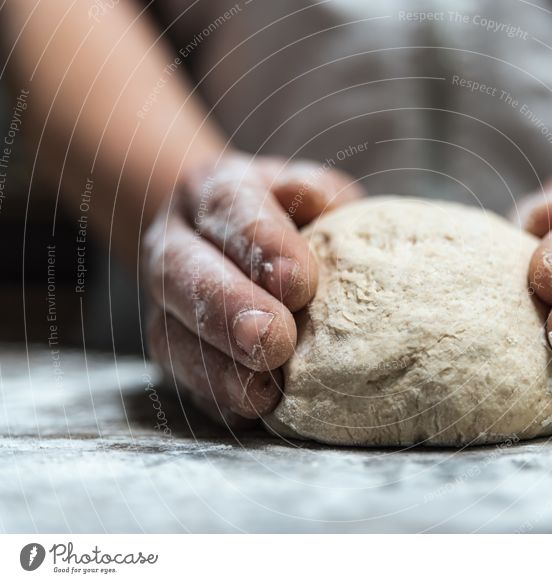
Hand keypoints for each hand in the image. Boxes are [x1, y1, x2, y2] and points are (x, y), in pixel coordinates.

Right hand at [144, 153, 362, 425]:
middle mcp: (176, 243)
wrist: (229, 239)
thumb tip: (317, 203)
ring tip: (262, 390)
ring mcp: (165, 301)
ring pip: (170, 333)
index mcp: (213, 191)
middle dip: (229, 309)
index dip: (260, 244)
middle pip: (184, 272)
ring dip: (216, 367)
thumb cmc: (288, 217)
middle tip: (273, 340)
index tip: (300, 282)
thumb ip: (315, 193)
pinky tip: (250, 409)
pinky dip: (213, 397)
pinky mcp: (171, 347)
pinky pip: (180, 378)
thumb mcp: (308, 191)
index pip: (229, 207)